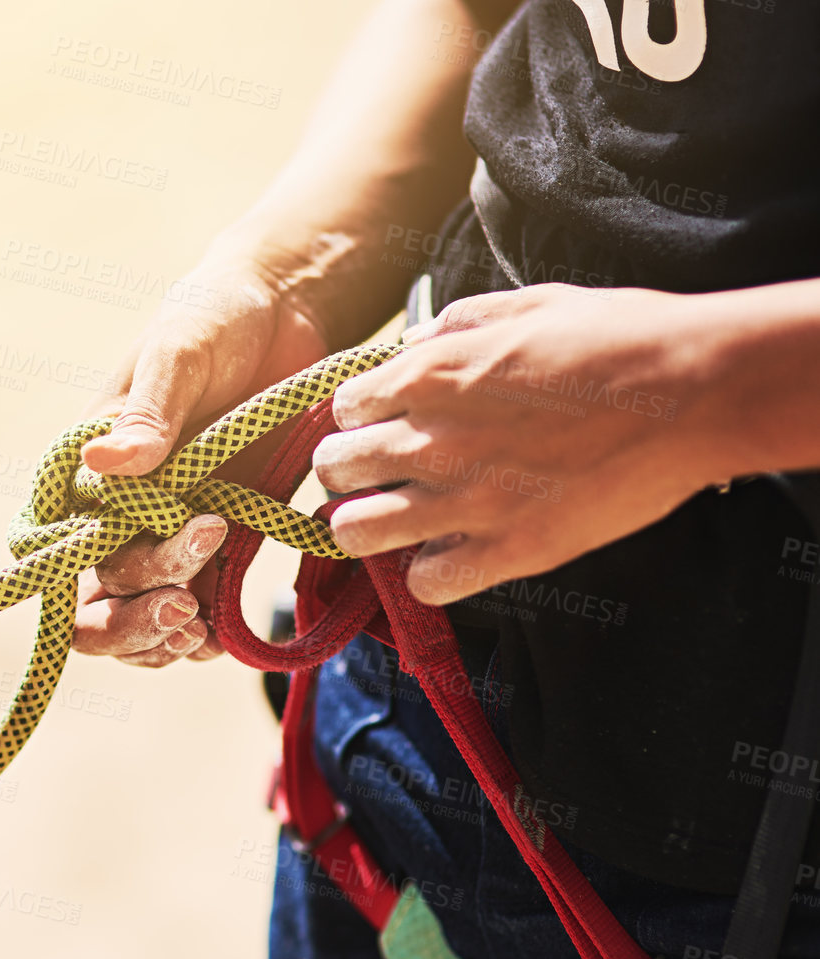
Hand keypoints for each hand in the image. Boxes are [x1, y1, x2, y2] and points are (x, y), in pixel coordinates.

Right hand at [74, 257, 327, 663]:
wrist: (285, 311)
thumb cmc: (213, 318)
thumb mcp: (178, 353)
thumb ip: (147, 414)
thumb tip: (102, 464)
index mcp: (86, 471)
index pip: (52, 552)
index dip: (78, 584)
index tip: (140, 573)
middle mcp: (116, 512)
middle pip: (96, 600)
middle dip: (131, 619)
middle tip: (184, 607)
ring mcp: (166, 531)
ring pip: (139, 618)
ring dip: (160, 640)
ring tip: (199, 627)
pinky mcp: (217, 540)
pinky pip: (195, 609)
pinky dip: (201, 637)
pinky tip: (220, 630)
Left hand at [313, 284, 724, 603]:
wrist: (697, 391)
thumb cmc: (621, 338)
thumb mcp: (528, 304)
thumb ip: (459, 324)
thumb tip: (417, 341)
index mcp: (431, 373)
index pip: (342, 406)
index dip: (358, 416)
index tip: (381, 422)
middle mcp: (432, 438)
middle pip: (334, 468)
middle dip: (347, 470)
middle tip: (376, 474)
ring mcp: (466, 499)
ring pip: (354, 532)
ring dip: (364, 526)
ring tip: (391, 521)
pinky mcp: (509, 549)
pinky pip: (427, 582)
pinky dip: (430, 574)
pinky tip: (451, 556)